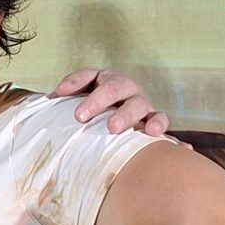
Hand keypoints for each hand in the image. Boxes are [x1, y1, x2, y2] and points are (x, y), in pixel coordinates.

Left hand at [51, 68, 168, 136]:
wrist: (118, 124)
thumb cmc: (93, 115)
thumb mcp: (75, 105)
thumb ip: (59, 104)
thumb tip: (42, 104)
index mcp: (104, 81)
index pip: (88, 76)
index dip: (75, 83)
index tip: (59, 95)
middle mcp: (126, 90)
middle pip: (117, 87)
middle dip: (100, 100)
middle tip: (82, 117)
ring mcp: (143, 106)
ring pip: (142, 106)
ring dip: (132, 117)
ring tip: (121, 130)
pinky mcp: (155, 123)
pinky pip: (166, 130)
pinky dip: (174, 138)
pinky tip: (182, 147)